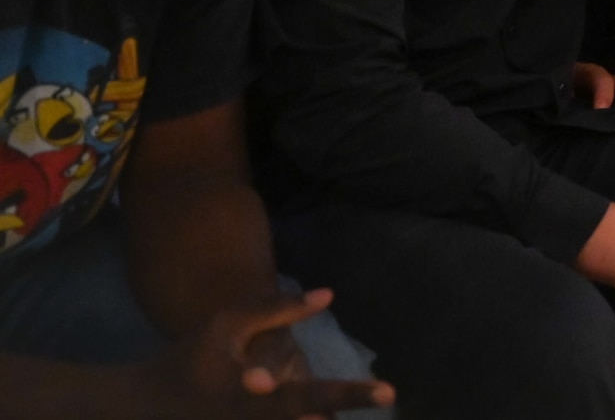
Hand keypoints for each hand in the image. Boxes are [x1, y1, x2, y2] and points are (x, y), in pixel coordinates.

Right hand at [146, 291, 393, 418]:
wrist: (136, 407)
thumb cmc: (186, 359)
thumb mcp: (229, 325)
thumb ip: (280, 310)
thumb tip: (329, 295)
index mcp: (254, 395)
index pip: (315, 395)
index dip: (354, 394)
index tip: (391, 391)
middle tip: (385, 402)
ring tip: (340, 419)